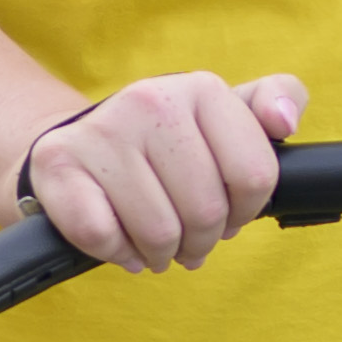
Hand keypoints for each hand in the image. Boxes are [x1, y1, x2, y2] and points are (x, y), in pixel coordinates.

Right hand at [27, 67, 302, 271]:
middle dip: (202, 241)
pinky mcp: (57, 163)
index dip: (245, 211)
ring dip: (161, 253)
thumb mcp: (224, 117)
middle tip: (189, 240)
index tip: (229, 212)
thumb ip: (275, 102)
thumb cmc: (164, 146)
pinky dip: (116, 252)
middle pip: (206, 211)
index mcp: (200, 89)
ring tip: (156, 245)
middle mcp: (149, 99)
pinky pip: (102, 235)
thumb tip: (284, 121)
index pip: (255, 176)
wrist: (76, 146)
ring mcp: (101, 130)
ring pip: (158, 231)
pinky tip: (121, 243)